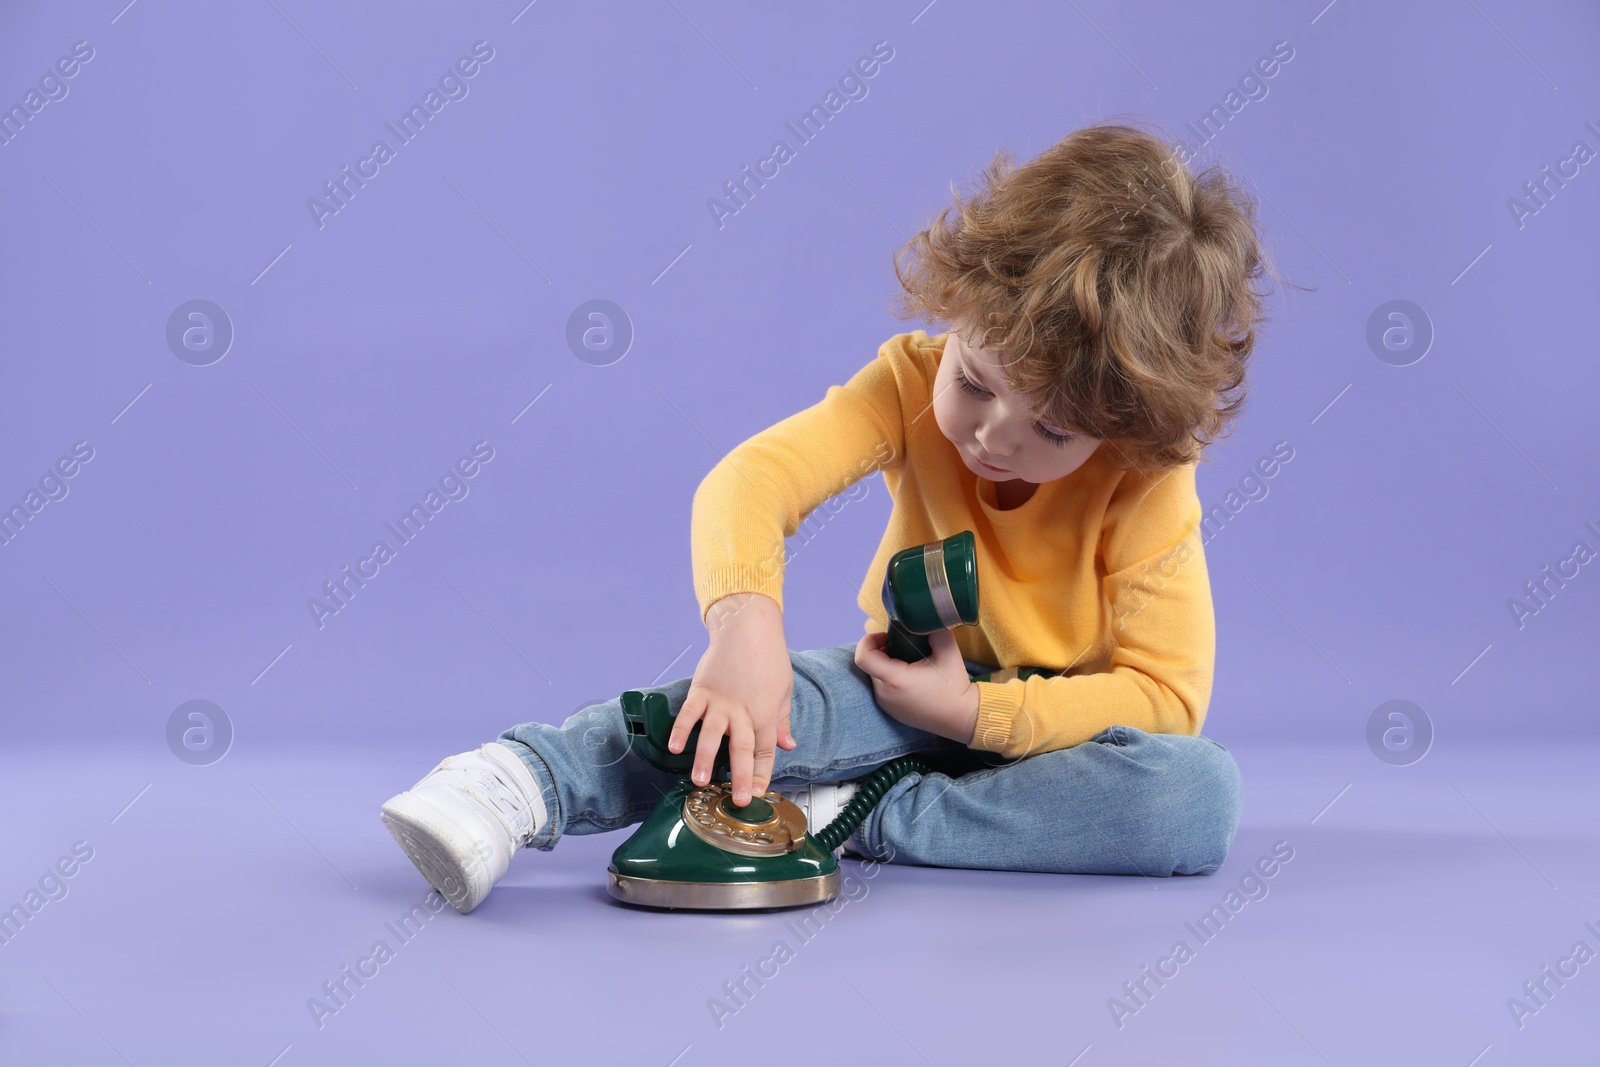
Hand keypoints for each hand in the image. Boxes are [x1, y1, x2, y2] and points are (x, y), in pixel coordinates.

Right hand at [668, 593, 796, 805]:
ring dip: (706, 759)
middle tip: (736, 800)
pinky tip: (674, 747)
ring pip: (712, 735)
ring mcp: (720, 701)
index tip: (756, 793)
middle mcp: (743, 712)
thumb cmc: (769, 657)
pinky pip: (689, 713)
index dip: (761, 773)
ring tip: (700, 780)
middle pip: (742, 749)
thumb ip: (782, 721)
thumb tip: (788, 745)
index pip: (765, 751)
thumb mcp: (784, 690)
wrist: (748, 627)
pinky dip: (681, 730)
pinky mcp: (702, 690)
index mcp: (766, 714)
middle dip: (740, 777)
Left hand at [854, 627, 979, 743]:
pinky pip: (882, 687)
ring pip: (875, 674)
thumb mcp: (949, 653)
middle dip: (883, 650)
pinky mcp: (890, 710)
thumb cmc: (954, 687)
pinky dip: (890, 677)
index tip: (886, 636)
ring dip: (887, 663)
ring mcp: (885, 704)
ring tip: (910, 661)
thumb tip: (925, 616)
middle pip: (871, 663)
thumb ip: (935, 630)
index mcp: (895, 679)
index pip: (862, 657)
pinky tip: (911, 676)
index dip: (869, 640)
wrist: (961, 718)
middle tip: (905, 646)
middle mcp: (885, 694)